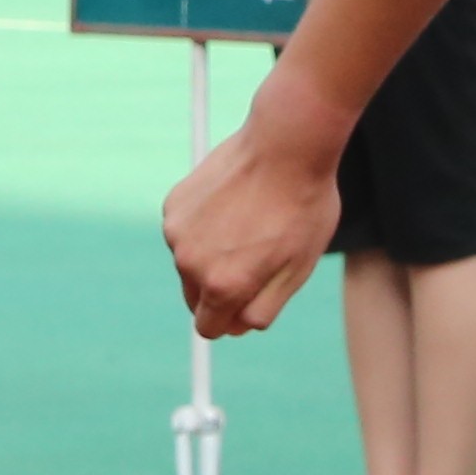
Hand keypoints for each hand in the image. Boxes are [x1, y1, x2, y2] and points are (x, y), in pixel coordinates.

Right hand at [159, 110, 344, 341]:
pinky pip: (185, 232)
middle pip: (195, 298)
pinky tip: (232, 202)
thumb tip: (235, 328)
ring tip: (247, 222)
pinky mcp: (173, 206)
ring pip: (190, 263)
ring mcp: (177, 233)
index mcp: (223, 287)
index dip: (231, 319)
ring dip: (211, 254)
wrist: (285, 146)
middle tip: (255, 257)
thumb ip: (264, 308)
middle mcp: (190, 264)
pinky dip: (204, 226)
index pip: (208, 328)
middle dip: (219, 288)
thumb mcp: (297, 269)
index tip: (250, 299)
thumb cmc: (301, 207)